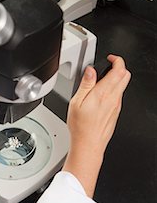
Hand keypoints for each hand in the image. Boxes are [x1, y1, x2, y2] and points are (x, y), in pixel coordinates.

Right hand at [63, 55, 130, 196]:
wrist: (89, 145)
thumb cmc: (81, 127)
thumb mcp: (77, 101)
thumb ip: (86, 84)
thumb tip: (90, 70)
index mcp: (104, 93)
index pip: (119, 70)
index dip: (117, 60)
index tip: (110, 58)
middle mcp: (114, 98)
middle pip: (126, 76)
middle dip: (119, 67)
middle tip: (108, 66)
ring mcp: (117, 106)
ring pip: (123, 86)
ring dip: (115, 79)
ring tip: (100, 80)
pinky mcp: (116, 112)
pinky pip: (118, 96)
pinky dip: (113, 90)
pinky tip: (100, 95)